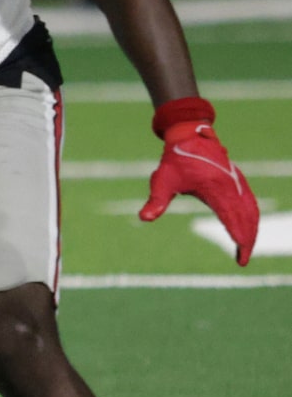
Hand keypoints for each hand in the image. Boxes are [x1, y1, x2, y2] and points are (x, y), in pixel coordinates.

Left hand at [139, 106, 260, 265]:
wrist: (190, 136)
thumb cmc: (174, 159)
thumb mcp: (162, 180)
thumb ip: (156, 201)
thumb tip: (144, 218)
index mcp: (216, 188)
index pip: (232, 218)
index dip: (238, 237)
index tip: (241, 256)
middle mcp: (231, 186)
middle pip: (247, 217)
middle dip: (247, 240)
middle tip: (242, 260)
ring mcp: (237, 183)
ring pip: (251, 210)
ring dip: (252, 230)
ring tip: (245, 249)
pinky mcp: (238, 181)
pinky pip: (250, 202)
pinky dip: (251, 218)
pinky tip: (247, 229)